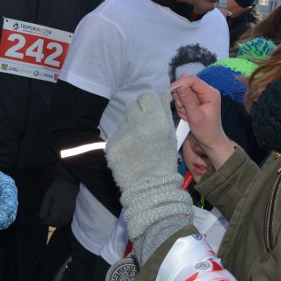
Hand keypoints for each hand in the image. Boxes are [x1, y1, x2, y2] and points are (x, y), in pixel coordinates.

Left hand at [39, 175, 78, 226]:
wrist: (69, 182)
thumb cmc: (57, 188)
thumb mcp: (48, 196)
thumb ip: (44, 208)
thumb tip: (41, 217)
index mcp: (58, 209)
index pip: (52, 221)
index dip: (46, 222)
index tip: (41, 219)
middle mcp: (65, 213)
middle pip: (58, 224)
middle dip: (51, 223)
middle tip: (46, 219)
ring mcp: (70, 212)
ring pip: (63, 223)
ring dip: (57, 223)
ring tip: (51, 218)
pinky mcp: (73, 210)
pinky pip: (67, 220)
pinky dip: (62, 221)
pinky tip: (58, 216)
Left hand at [105, 91, 191, 247]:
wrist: (150, 188)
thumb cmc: (163, 160)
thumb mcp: (170, 135)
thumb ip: (164, 112)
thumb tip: (162, 93)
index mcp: (155, 121)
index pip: (146, 96)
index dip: (148, 103)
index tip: (150, 111)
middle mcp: (137, 125)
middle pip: (132, 105)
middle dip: (138, 114)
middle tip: (143, 128)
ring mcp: (122, 135)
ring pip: (123, 120)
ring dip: (129, 126)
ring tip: (137, 143)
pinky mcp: (111, 145)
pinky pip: (116, 134)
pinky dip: (122, 140)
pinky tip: (129, 152)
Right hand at [169, 76, 233, 169]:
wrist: (209, 142)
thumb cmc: (206, 132)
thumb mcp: (195, 117)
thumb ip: (187, 100)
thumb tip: (179, 85)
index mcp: (210, 93)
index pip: (192, 80)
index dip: (180, 83)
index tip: (169, 91)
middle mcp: (206, 91)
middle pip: (186, 83)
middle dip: (180, 95)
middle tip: (183, 109)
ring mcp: (200, 95)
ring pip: (182, 90)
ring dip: (180, 102)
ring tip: (186, 115)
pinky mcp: (194, 100)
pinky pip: (182, 97)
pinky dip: (180, 105)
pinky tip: (186, 115)